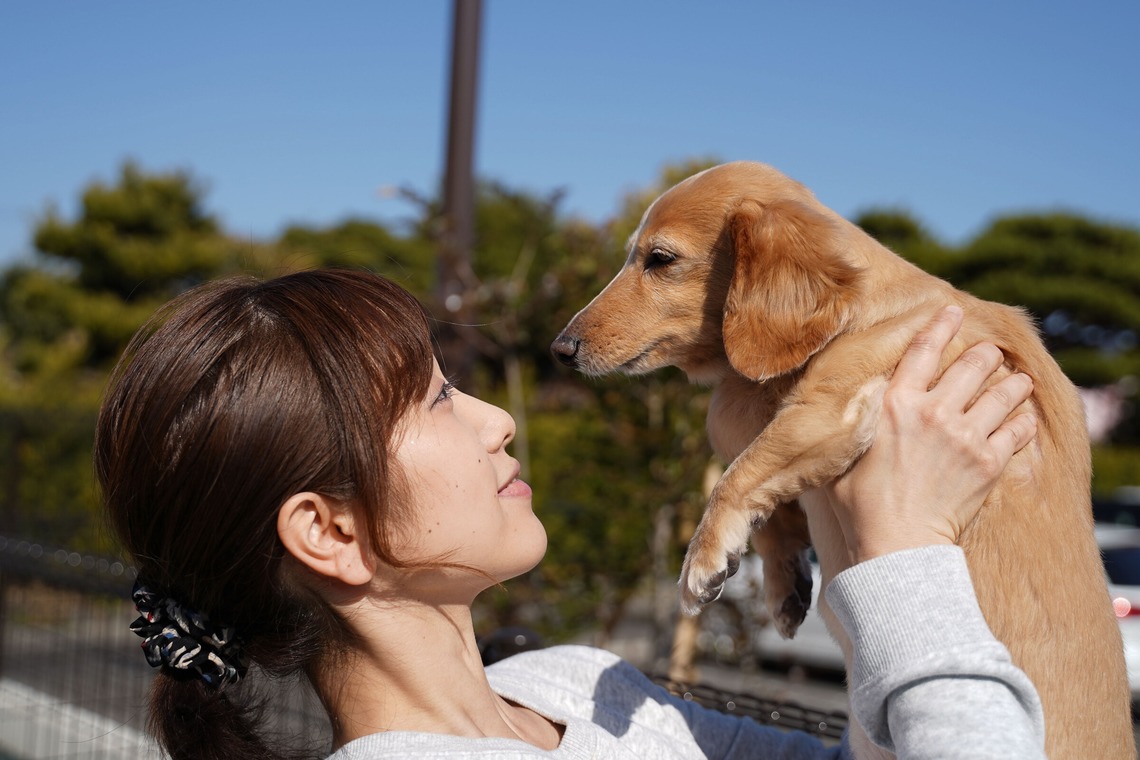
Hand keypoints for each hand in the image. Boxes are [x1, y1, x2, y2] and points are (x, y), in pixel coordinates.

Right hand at [824, 305, 1037, 564]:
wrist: (895, 544)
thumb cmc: (858, 504)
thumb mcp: (842, 453)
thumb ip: (853, 422)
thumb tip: (844, 404)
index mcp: (895, 403)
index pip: (923, 349)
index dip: (941, 325)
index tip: (954, 311)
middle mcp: (933, 411)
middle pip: (973, 364)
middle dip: (985, 354)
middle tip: (989, 354)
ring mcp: (965, 436)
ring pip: (1004, 391)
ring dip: (1012, 383)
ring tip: (1016, 381)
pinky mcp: (989, 462)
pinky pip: (1018, 430)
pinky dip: (1022, 420)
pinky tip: (1022, 417)